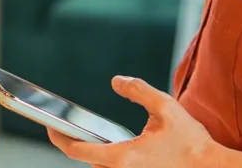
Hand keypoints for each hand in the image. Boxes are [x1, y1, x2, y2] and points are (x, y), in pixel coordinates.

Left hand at [47, 77, 229, 167]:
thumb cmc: (191, 142)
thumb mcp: (165, 106)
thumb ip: (138, 90)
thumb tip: (117, 81)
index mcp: (124, 157)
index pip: (79, 151)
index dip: (60, 139)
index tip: (51, 127)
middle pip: (89, 163)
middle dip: (80, 146)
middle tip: (70, 129)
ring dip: (97, 155)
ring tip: (93, 138)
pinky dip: (112, 160)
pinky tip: (120, 149)